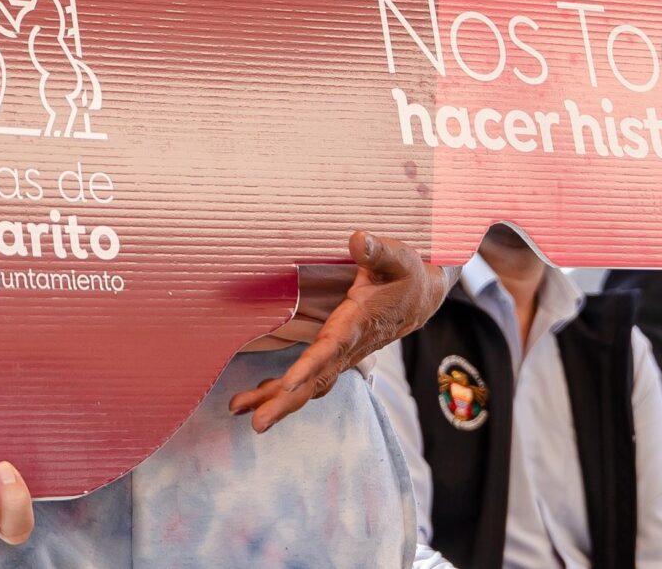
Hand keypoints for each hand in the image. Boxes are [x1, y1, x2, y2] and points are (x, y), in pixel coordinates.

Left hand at [228, 233, 444, 431]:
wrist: (423, 296)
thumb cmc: (406, 273)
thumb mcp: (397, 257)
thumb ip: (376, 251)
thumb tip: (356, 239)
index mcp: (357, 322)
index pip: (331, 348)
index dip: (309, 366)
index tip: (288, 384)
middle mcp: (349, 346)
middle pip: (314, 379)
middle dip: (284, 401)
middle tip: (256, 422)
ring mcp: (342, 354)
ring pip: (309, 384)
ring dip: (276, 400)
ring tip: (238, 410)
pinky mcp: (338, 355)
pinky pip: (311, 379)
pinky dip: (285, 391)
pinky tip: (259, 394)